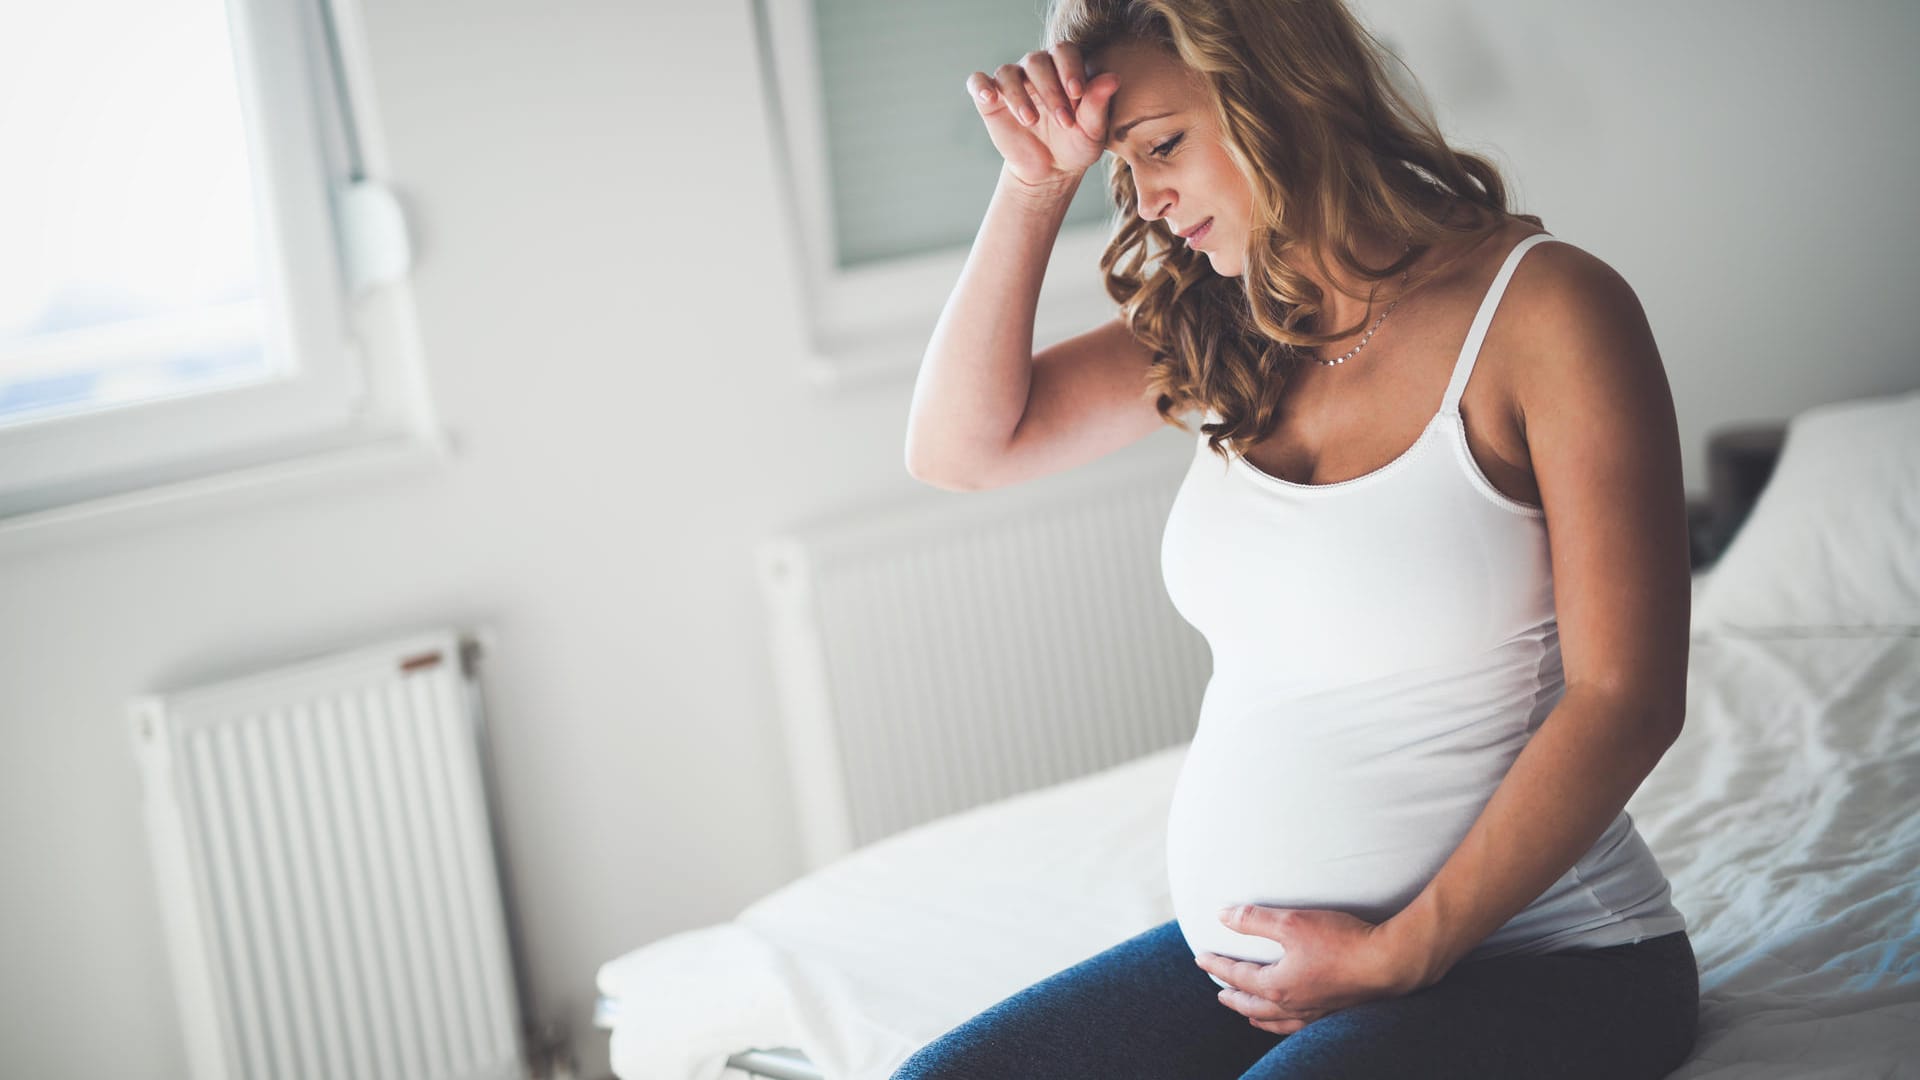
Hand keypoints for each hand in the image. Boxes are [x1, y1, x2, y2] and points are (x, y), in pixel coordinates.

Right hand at [965, 44, 1120, 193]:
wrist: (1050, 171)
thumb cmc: (1075, 145)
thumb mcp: (1091, 131)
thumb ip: (1098, 104)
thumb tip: (1113, 78)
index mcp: (1063, 69)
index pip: (1064, 52)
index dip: (1069, 68)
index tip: (1077, 94)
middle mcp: (1036, 70)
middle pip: (1036, 60)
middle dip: (1051, 90)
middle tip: (1063, 121)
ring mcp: (1012, 83)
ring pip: (1008, 72)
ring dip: (1019, 95)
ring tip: (1031, 121)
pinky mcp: (990, 100)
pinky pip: (978, 82)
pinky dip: (981, 87)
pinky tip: (989, 98)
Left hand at [1194, 905, 1419, 1034]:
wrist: (1388, 963)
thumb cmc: (1340, 941)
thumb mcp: (1291, 922)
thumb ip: (1254, 920)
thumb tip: (1223, 915)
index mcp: (1277, 986)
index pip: (1237, 977)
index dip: (1217, 966)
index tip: (1201, 959)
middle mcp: (1292, 1005)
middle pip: (1252, 1004)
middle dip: (1232, 997)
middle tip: (1218, 992)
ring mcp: (1313, 1012)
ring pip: (1274, 1020)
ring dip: (1255, 1014)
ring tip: (1247, 1012)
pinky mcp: (1333, 1012)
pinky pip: (1298, 1026)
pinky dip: (1282, 1024)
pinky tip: (1289, 1018)